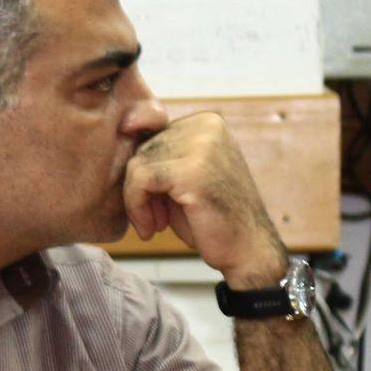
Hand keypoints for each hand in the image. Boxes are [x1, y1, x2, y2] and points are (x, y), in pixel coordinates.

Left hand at [123, 112, 287, 287]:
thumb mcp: (180, 176)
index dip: (144, 174)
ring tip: (155, 224)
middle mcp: (207, 125)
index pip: (148, 136)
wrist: (246, 248)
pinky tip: (153, 228)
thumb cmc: (209, 216)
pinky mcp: (192, 169)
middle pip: (140, 149)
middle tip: (155, 218)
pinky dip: (137, 207)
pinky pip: (140, 180)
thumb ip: (159, 153)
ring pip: (136, 165)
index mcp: (206, 121)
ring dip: (136, 201)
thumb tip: (123, 126)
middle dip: (139, 189)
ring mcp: (202, 144)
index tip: (156, 204)